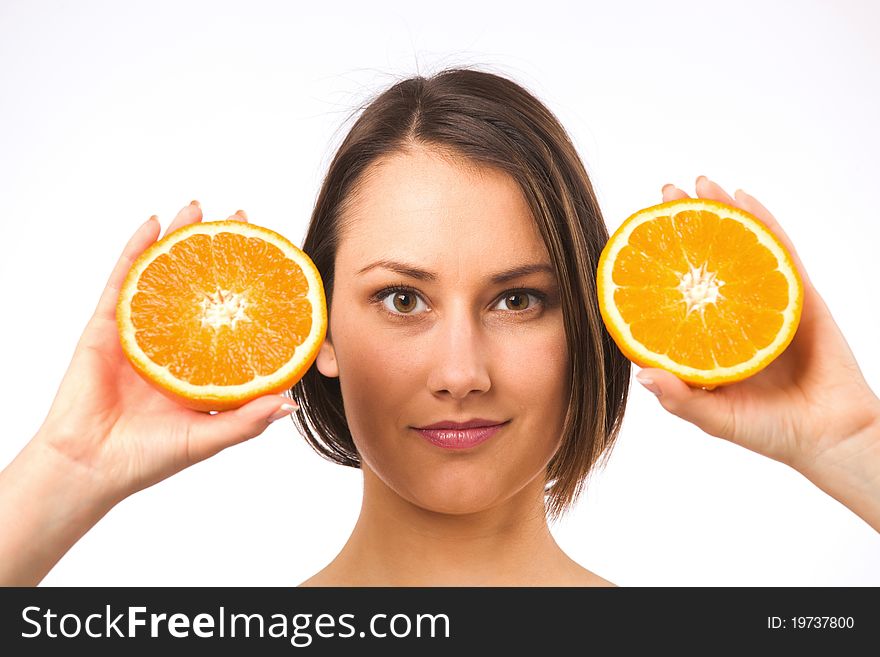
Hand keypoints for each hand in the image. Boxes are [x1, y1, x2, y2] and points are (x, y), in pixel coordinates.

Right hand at [34, 202, 297, 505]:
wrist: (90, 467)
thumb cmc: (148, 458)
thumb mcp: (208, 438)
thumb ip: (246, 420)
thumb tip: (289, 402)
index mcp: (200, 364)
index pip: (231, 315)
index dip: (250, 286)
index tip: (274, 259)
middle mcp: (174, 342)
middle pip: (200, 284)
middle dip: (221, 250)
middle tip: (242, 218)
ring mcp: (141, 331)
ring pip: (164, 273)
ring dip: (180, 237)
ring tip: (198, 206)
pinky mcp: (107, 327)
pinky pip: (123, 280)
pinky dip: (136, 250)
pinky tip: (153, 224)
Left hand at [635, 176, 879, 478]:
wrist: (832, 436)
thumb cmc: (771, 432)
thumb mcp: (717, 418)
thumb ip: (681, 399)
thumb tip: (641, 374)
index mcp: (705, 339)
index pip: (675, 293)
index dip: (657, 264)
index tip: (633, 234)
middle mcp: (730, 315)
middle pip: (704, 260)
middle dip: (684, 224)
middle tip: (665, 192)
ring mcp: (764, 302)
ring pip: (739, 248)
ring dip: (721, 211)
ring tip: (700, 181)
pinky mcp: (798, 297)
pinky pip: (779, 252)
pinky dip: (763, 223)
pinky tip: (745, 198)